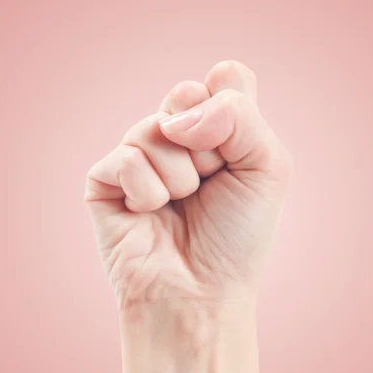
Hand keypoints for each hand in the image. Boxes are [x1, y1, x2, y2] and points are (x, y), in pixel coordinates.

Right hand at [85, 61, 291, 310]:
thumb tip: (178, 114)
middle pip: (186, 95)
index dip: (233, 114)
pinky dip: (148, 193)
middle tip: (208, 184)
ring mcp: (138, 156)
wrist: (201, 294)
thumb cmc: (236, 238)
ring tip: (180, 206)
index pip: (224, 78)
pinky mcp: (105, 180)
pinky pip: (126, 159)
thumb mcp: (267, 167)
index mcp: (216, 130)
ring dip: (180, 177)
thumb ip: (239, 115)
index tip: (235, 157)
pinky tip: (148, 215)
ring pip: (154, 128)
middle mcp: (176, 137)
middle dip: (208, 146)